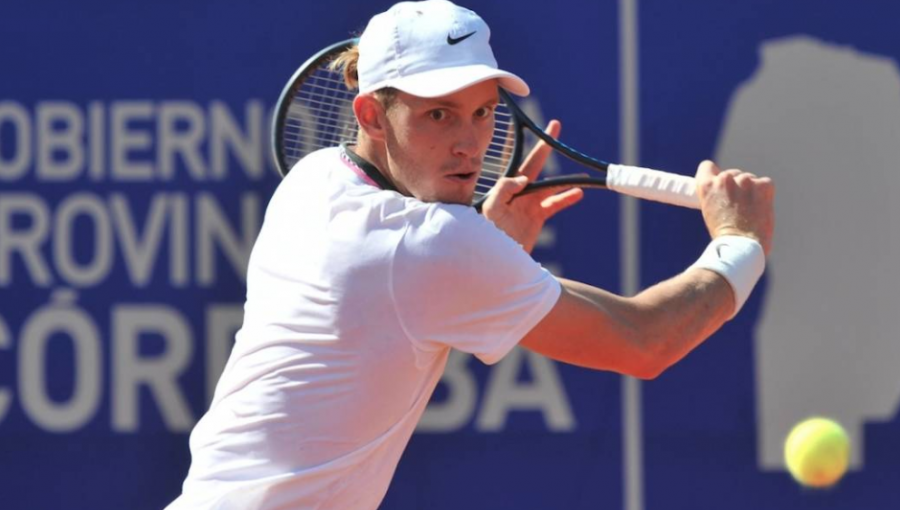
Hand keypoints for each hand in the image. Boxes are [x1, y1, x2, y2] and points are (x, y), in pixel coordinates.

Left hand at [482, 120, 583, 252]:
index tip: (541, 129)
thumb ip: (504, 190)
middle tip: (556, 126)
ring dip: (565, 180)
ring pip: (551, 186)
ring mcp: (529, 203)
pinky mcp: (537, 217)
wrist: (496, 258)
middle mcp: (519, 191)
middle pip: (537, 164)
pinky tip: (578, 193)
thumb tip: (524, 179)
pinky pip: (555, 204)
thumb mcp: (491, 208)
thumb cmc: (488, 232)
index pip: (523, 161)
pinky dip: (566, 198)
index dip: (533, 145)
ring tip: (582, 174)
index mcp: (508, 186)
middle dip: (546, 146)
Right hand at [695, 160, 774, 254]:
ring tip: (749, 211)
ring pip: (749, 179)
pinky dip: (764, 195)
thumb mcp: (710, 210)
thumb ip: (716, 194)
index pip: (707, 166)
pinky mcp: (763, 185)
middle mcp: (724, 179)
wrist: (742, 245)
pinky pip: (765, 184)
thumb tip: (726, 189)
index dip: (713, 175)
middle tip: (738, 206)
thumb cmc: (725, 235)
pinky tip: (759, 209)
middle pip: (732, 174)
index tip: (719, 184)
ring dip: (751, 190)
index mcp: (706, 185)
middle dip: (736, 186)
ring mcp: (745, 181)